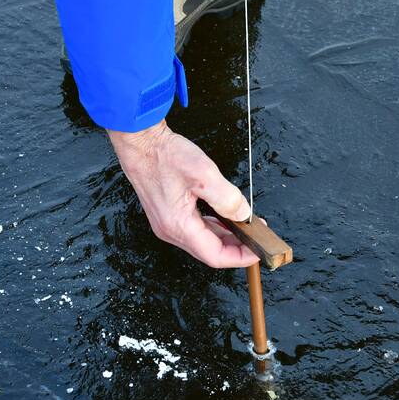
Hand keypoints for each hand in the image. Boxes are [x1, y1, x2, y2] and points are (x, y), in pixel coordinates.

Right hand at [107, 120, 258, 267]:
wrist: (140, 143)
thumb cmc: (164, 156)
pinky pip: (196, 228)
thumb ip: (227, 198)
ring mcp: (167, 224)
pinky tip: (227, 218)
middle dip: (236, 247)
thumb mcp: (204, 174)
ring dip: (226, 237)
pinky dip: (215, 226)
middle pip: (210, 251)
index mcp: (178, 226)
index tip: (258, 251)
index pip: (215, 256)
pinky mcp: (168, 215)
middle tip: (257, 236)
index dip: (239, 257)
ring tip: (247, 227)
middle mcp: (170, 230)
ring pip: (203, 240)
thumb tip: (243, 215)